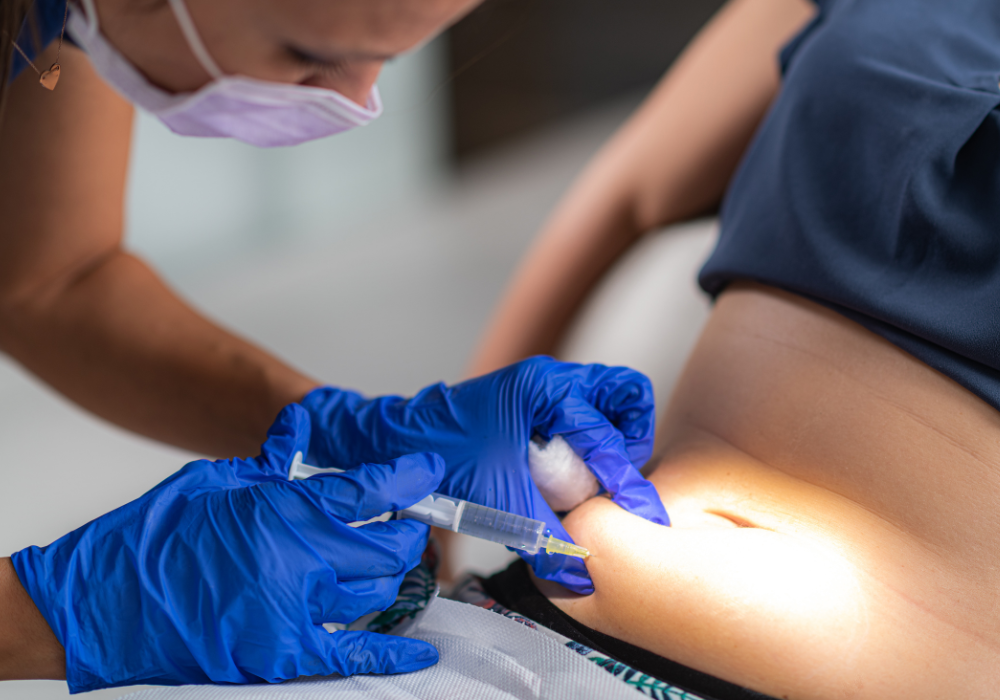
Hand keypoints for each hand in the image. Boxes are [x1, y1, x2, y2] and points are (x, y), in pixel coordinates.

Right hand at [11, 405, 443, 692]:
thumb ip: (272, 459)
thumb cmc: (153, 535)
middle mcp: (300, 558)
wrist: (100, 603)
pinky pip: (354, 654)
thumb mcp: (214, 480)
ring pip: (378, 593)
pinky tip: (421, 648)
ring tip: (395, 567)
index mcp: (284, 507)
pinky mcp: (280, 654)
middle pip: (387, 546)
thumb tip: (301, 425)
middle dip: (407, 532)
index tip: (428, 471)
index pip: (370, 490)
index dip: (409, 478)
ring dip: (394, 578)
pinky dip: (393, 652)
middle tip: (405, 525)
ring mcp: (293, 610)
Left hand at [302, 356, 668, 593]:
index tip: (637, 514)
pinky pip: (584, 415)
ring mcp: (544, 388)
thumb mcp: (496, 500)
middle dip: (629, 439)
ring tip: (597, 481)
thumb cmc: (438, 455)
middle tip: (615, 480)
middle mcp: (550, 379)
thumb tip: (580, 571)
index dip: (625, 481)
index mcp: (544, 388)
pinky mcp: (536, 404)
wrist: (396, 443)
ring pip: (607, 400)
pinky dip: (589, 443)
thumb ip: (543, 536)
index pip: (606, 434)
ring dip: (612, 440)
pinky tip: (571, 479)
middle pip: (625, 393)